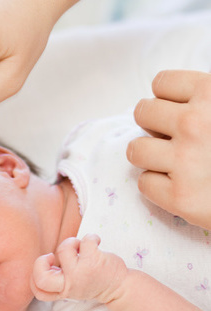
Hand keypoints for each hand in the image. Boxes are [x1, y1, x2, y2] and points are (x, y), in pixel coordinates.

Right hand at [31, 234, 126, 302]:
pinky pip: (85, 240)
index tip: (50, 265)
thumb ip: (60, 276)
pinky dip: (92, 237)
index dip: (36, 274)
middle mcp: (70, 284)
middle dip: (41, 261)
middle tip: (53, 256)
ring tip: (81, 246)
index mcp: (63, 290)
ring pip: (63, 249)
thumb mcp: (74, 284)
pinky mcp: (94, 261)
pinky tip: (96, 243)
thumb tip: (48, 258)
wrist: (119, 286)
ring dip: (71, 242)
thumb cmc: (93, 280)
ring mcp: (81, 273)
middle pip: (42, 278)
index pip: (38, 290)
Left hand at [127, 70, 210, 228]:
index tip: (179, 112)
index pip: (161, 83)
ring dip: (149, 156)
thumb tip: (177, 96)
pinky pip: (144, 183)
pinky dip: (157, 185)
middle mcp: (195, 125)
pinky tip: (178, 185)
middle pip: (142, 114)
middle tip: (171, 138)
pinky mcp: (180, 198)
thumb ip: (206, 97)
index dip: (167, 100)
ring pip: (135, 150)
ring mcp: (186, 162)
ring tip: (169, 162)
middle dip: (154, 126)